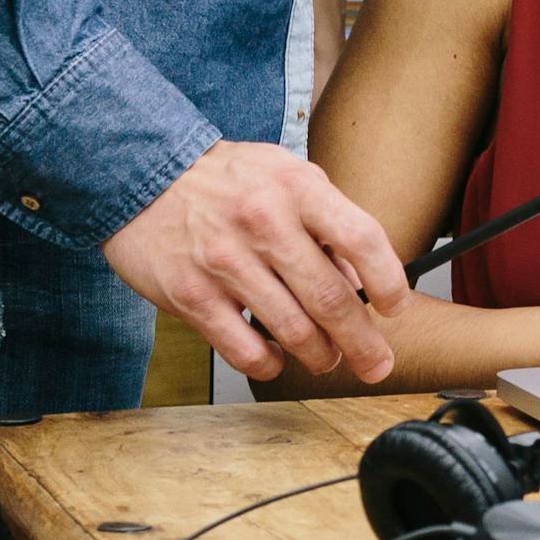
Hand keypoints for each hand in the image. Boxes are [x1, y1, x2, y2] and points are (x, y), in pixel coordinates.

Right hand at [102, 140, 408, 384]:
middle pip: (331, 299)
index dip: (388, 281)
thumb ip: (326, 220)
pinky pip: (243, 350)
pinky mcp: (191, 297)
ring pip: (293, 331)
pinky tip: (277, 360)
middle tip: (376, 363)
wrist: (144, 174)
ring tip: (326, 358)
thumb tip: (362, 279)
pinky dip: (269, 365)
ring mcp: (225, 263)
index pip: (362, 239)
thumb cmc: (227, 179)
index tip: (395, 308)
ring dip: (319, 356)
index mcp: (297, 188)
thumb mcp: (287, 174)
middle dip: (363, 343)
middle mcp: (264, 224)